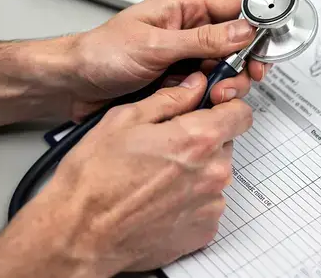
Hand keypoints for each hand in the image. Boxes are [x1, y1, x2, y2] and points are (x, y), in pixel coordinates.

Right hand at [0, 73, 252, 277]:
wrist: (80, 234)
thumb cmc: (95, 179)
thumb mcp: (125, 119)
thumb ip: (170, 98)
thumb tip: (193, 86)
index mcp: (198, 139)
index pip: (240, 113)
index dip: (225, 108)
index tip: (212, 110)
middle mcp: (213, 172)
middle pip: (225, 144)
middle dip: (203, 140)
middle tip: (167, 147)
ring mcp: (211, 205)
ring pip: (214, 174)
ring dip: (196, 171)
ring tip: (158, 177)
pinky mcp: (205, 230)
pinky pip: (207, 203)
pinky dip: (191, 199)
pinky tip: (160, 199)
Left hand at [69, 0, 268, 118]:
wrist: (75, 84)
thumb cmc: (102, 53)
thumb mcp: (155, 45)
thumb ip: (202, 40)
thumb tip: (242, 30)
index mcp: (184, 7)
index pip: (234, 7)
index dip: (256, 23)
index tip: (268, 44)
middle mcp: (189, 30)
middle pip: (236, 42)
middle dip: (242, 62)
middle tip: (239, 78)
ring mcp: (186, 56)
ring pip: (226, 68)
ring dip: (227, 82)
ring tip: (214, 94)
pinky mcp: (181, 78)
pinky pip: (208, 85)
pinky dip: (211, 95)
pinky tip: (202, 101)